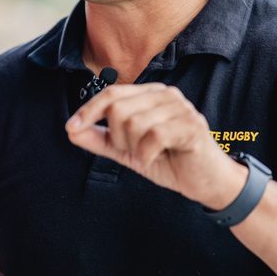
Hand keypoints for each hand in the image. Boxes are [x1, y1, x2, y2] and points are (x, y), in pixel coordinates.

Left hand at [65, 83, 246, 208]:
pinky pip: (154, 136)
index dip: (88, 111)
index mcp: (149, 94)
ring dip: (134, 148)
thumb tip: (71, 130)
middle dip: (118, 138)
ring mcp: (180, 108)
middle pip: (118, 109)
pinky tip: (153, 160)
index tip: (72, 128)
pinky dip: (146, 154)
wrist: (204, 181)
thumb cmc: (168, 160)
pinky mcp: (191, 126)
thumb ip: (100, 140)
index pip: (111, 94)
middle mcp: (165, 94)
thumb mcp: (127, 151)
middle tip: (134, 152)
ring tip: (147, 155)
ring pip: (134, 123)